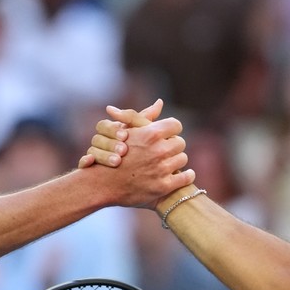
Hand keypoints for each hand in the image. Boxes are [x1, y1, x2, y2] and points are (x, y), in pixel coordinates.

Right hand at [78, 102, 162, 167]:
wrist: (140, 179)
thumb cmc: (143, 153)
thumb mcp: (145, 135)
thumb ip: (147, 121)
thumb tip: (159, 102)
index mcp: (110, 132)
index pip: (103, 125)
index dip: (112, 129)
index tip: (125, 135)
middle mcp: (100, 142)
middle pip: (96, 138)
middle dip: (109, 143)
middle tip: (123, 150)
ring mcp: (94, 156)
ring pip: (91, 151)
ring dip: (102, 154)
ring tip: (116, 161)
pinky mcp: (90, 169)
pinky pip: (82, 163)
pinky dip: (84, 161)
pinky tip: (91, 162)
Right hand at [79, 100, 194, 208]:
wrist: (103, 184)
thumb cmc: (112, 153)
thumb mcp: (126, 131)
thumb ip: (144, 116)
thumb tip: (160, 102)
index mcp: (151, 134)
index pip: (175, 125)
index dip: (170, 130)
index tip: (166, 136)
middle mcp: (158, 151)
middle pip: (180, 142)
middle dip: (172, 146)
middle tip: (164, 151)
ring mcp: (161, 169)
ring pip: (183, 158)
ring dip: (176, 160)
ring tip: (167, 163)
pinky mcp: (163, 186)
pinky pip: (186, 177)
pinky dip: (186, 176)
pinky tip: (182, 175)